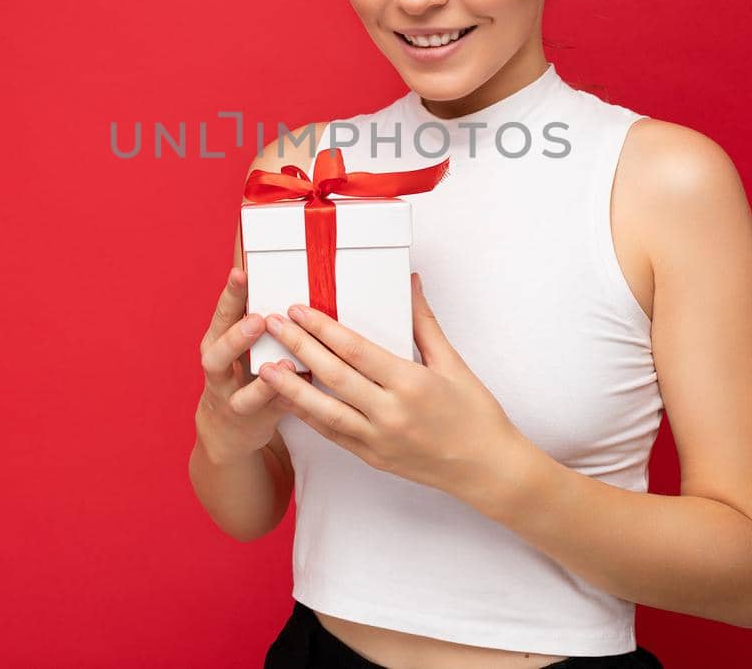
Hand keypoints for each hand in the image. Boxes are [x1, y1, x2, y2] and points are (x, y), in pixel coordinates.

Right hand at [194, 266, 306, 463]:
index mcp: (216, 343)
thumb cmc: (241, 369)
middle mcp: (218, 371)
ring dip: (262, 381)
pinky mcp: (254, 422)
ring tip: (282, 362)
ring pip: (241, 394)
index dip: (230, 295)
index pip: (221, 315)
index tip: (241, 273)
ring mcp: (233, 400)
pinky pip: (270, 413)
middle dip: (236, 337)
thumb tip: (269, 264)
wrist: (229, 428)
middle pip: (218, 354)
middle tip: (258, 320)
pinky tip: (300, 390)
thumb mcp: (239, 342)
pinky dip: (285, 402)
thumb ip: (252, 313)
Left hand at [256, 272, 529, 502]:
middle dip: (299, 346)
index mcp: (410, 383)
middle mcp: (390, 412)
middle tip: (272, 324)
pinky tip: (290, 400)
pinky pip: (333, 434)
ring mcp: (378, 439)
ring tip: (263, 367)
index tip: (298, 310)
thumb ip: (424, 322)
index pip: (355, 350)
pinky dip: (309, 416)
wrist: (488, 469)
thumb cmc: (476, 414)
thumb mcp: (453, 363)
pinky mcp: (373, 458)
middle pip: (333, 375)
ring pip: (323, 411)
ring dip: (290, 388)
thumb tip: (410, 282)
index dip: (322, 328)